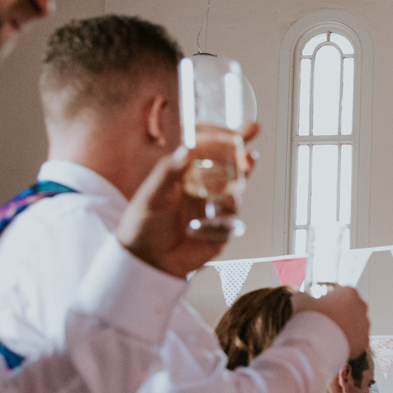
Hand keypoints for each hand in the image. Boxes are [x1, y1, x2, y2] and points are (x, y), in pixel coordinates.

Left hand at [117, 130, 256, 276]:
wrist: (145, 262)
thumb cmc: (142, 225)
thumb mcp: (151, 194)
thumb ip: (168, 171)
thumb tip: (185, 150)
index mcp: (187, 174)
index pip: (211, 151)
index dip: (228, 139)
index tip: (242, 130)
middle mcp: (203, 189)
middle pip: (230, 170)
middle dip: (244, 160)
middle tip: (249, 155)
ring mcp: (213, 210)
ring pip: (235, 194)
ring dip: (238, 188)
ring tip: (234, 188)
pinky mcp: (219, 232)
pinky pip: (231, 222)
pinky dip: (229, 215)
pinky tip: (223, 209)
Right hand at [292, 285, 368, 356]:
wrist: (317, 344)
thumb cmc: (311, 320)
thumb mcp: (301, 301)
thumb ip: (302, 296)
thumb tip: (299, 296)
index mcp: (349, 293)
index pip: (342, 293)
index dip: (331, 301)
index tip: (323, 308)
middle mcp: (361, 307)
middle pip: (351, 309)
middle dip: (340, 314)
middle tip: (326, 322)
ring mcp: (364, 325)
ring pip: (355, 325)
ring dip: (345, 328)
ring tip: (329, 335)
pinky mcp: (364, 341)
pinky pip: (356, 340)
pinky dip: (348, 342)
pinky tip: (335, 344)